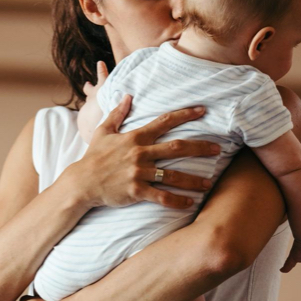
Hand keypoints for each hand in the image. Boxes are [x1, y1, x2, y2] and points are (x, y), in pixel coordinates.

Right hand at [69, 61, 221, 209]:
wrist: (81, 182)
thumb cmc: (93, 157)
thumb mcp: (103, 131)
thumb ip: (117, 113)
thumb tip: (127, 96)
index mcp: (135, 137)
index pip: (164, 122)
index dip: (185, 114)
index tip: (203, 110)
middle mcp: (140, 153)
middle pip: (177, 147)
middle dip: (200, 147)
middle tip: (218, 149)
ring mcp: (138, 172)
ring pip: (173, 175)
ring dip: (193, 179)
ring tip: (209, 183)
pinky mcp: (135, 190)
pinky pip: (161, 196)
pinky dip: (177, 200)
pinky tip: (190, 203)